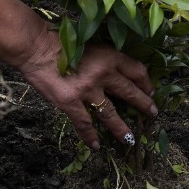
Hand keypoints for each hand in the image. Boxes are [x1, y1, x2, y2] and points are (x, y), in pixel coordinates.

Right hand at [17, 30, 156, 149]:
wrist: (36, 47)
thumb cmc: (62, 41)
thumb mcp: (93, 45)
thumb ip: (106, 59)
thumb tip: (117, 73)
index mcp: (111, 57)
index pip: (137, 71)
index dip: (146, 83)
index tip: (150, 90)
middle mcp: (104, 74)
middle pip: (130, 92)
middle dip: (143, 104)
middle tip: (152, 112)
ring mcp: (88, 90)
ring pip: (110, 113)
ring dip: (121, 128)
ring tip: (130, 139)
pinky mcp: (70, 102)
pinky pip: (84, 123)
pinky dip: (90, 136)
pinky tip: (96, 146)